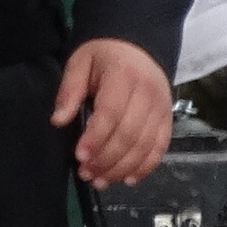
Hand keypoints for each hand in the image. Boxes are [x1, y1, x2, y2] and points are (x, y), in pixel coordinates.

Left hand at [51, 38, 174, 187]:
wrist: (138, 46)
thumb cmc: (104, 55)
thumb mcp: (80, 63)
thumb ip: (69, 91)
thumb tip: (59, 120)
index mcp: (124, 76)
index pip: (111, 113)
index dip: (96, 138)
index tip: (79, 156)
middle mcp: (148, 94)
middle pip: (129, 134)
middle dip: (106, 159)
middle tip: (85, 173)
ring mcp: (162, 108)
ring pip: (145, 146)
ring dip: (122, 168)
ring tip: (100, 180)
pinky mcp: (168, 119)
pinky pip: (160, 148)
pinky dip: (145, 167)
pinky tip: (127, 179)